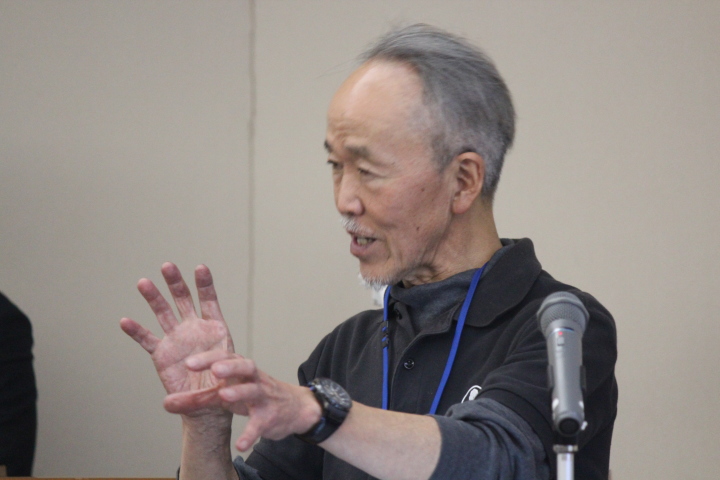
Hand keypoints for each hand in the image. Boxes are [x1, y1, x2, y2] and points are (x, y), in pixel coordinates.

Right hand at [120, 262, 235, 418]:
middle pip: (183, 300)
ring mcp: (176, 339)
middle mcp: (193, 328)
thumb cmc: (224, 385)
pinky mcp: (162, 354)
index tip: (200, 267)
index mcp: (214, 327)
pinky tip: (125, 321)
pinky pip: (147, 339)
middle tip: (167, 266)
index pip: (209, 300)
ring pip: (163, 313)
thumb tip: (204, 365)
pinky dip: (136, 331)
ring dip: (154, 298)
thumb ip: (218, 363)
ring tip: (144, 282)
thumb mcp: (228, 370)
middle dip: (175, 283)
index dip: (205, 284)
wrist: (208, 404)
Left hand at [172, 350, 320, 450]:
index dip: (208, 358)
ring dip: (240, 392)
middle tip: (215, 370)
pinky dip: (250, 435)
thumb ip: (198, 398)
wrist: (294, 408)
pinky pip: (260, 425)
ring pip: (254, 390)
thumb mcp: (228, 392)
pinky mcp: (270, 417)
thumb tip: (166, 402)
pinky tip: (240, 445)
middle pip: (245, 366)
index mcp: (241, 370)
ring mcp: (263, 396)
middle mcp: (253, 379)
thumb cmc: (255, 395)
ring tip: (224, 396)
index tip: (189, 363)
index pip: (225, 357)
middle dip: (230, 367)